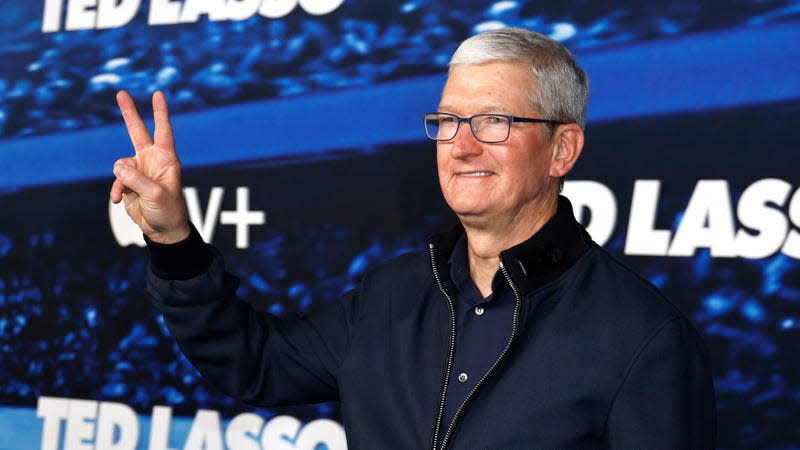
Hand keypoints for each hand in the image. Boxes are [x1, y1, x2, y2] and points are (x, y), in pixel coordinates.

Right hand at [110, 90, 189, 243]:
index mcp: (166, 159)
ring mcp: (139, 170)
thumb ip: (136, 179)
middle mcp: (152, 160)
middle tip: (121, 92)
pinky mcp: (128, 182)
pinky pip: (116, 180)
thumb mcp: (155, 195)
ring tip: (130, 194)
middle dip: (129, 113)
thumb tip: (117, 167)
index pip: (163, 131)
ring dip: (121, 181)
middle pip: (137, 132)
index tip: (158, 94)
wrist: (162, 229)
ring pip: (120, 165)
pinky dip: (116, 190)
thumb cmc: (167, 210)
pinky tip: (118, 200)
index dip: (160, 113)